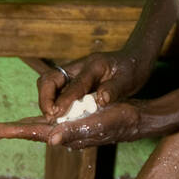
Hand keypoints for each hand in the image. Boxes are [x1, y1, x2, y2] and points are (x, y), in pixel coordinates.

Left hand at [0, 99, 163, 148]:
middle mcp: (63, 134)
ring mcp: (68, 129)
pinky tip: (36, 119)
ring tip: (5, 127)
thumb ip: (75, 132)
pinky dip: (39, 120)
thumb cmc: (117, 122)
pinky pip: (52, 121)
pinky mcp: (75, 122)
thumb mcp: (96, 124)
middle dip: (11, 130)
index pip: (32, 133)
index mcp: (64, 135)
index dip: (12, 131)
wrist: (134, 120)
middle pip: (31, 132)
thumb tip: (51, 139)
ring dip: (21, 127)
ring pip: (39, 127)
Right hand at [38, 50, 153, 118]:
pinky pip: (56, 91)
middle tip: (50, 117)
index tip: (55, 114)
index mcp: (93, 65)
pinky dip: (53, 103)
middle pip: (49, 79)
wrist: (133, 59)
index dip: (64, 100)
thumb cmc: (133, 69)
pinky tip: (58, 116)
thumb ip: (114, 89)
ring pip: (49, 84)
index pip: (74, 83)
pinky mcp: (72, 81)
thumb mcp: (128, 79)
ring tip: (52, 119)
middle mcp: (78, 67)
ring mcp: (73, 73)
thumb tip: (101, 100)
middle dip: (45, 98)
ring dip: (46, 101)